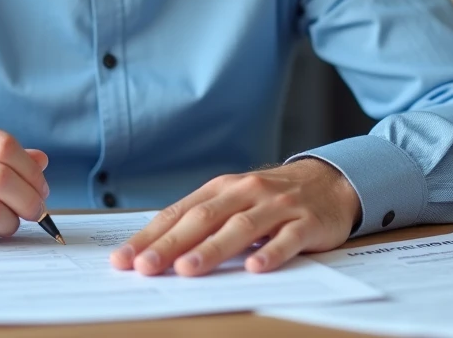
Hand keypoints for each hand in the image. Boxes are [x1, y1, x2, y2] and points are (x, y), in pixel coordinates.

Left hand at [109, 158, 359, 275]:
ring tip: (187, 269)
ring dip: (212, 249)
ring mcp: (277, 207)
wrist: (329, 182)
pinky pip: (288, 239)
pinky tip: (255, 267)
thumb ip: (203, 220)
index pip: (179, 213)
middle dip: (171, 244)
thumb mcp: (234, 201)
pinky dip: (271, 252)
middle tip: (145, 267)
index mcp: (221, 189)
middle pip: (203, 219)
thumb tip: (156, 248)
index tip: (124, 259)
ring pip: (240, 227)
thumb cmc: (271, 199)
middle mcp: (245, 193)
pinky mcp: (306, 222)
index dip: (150, 236)